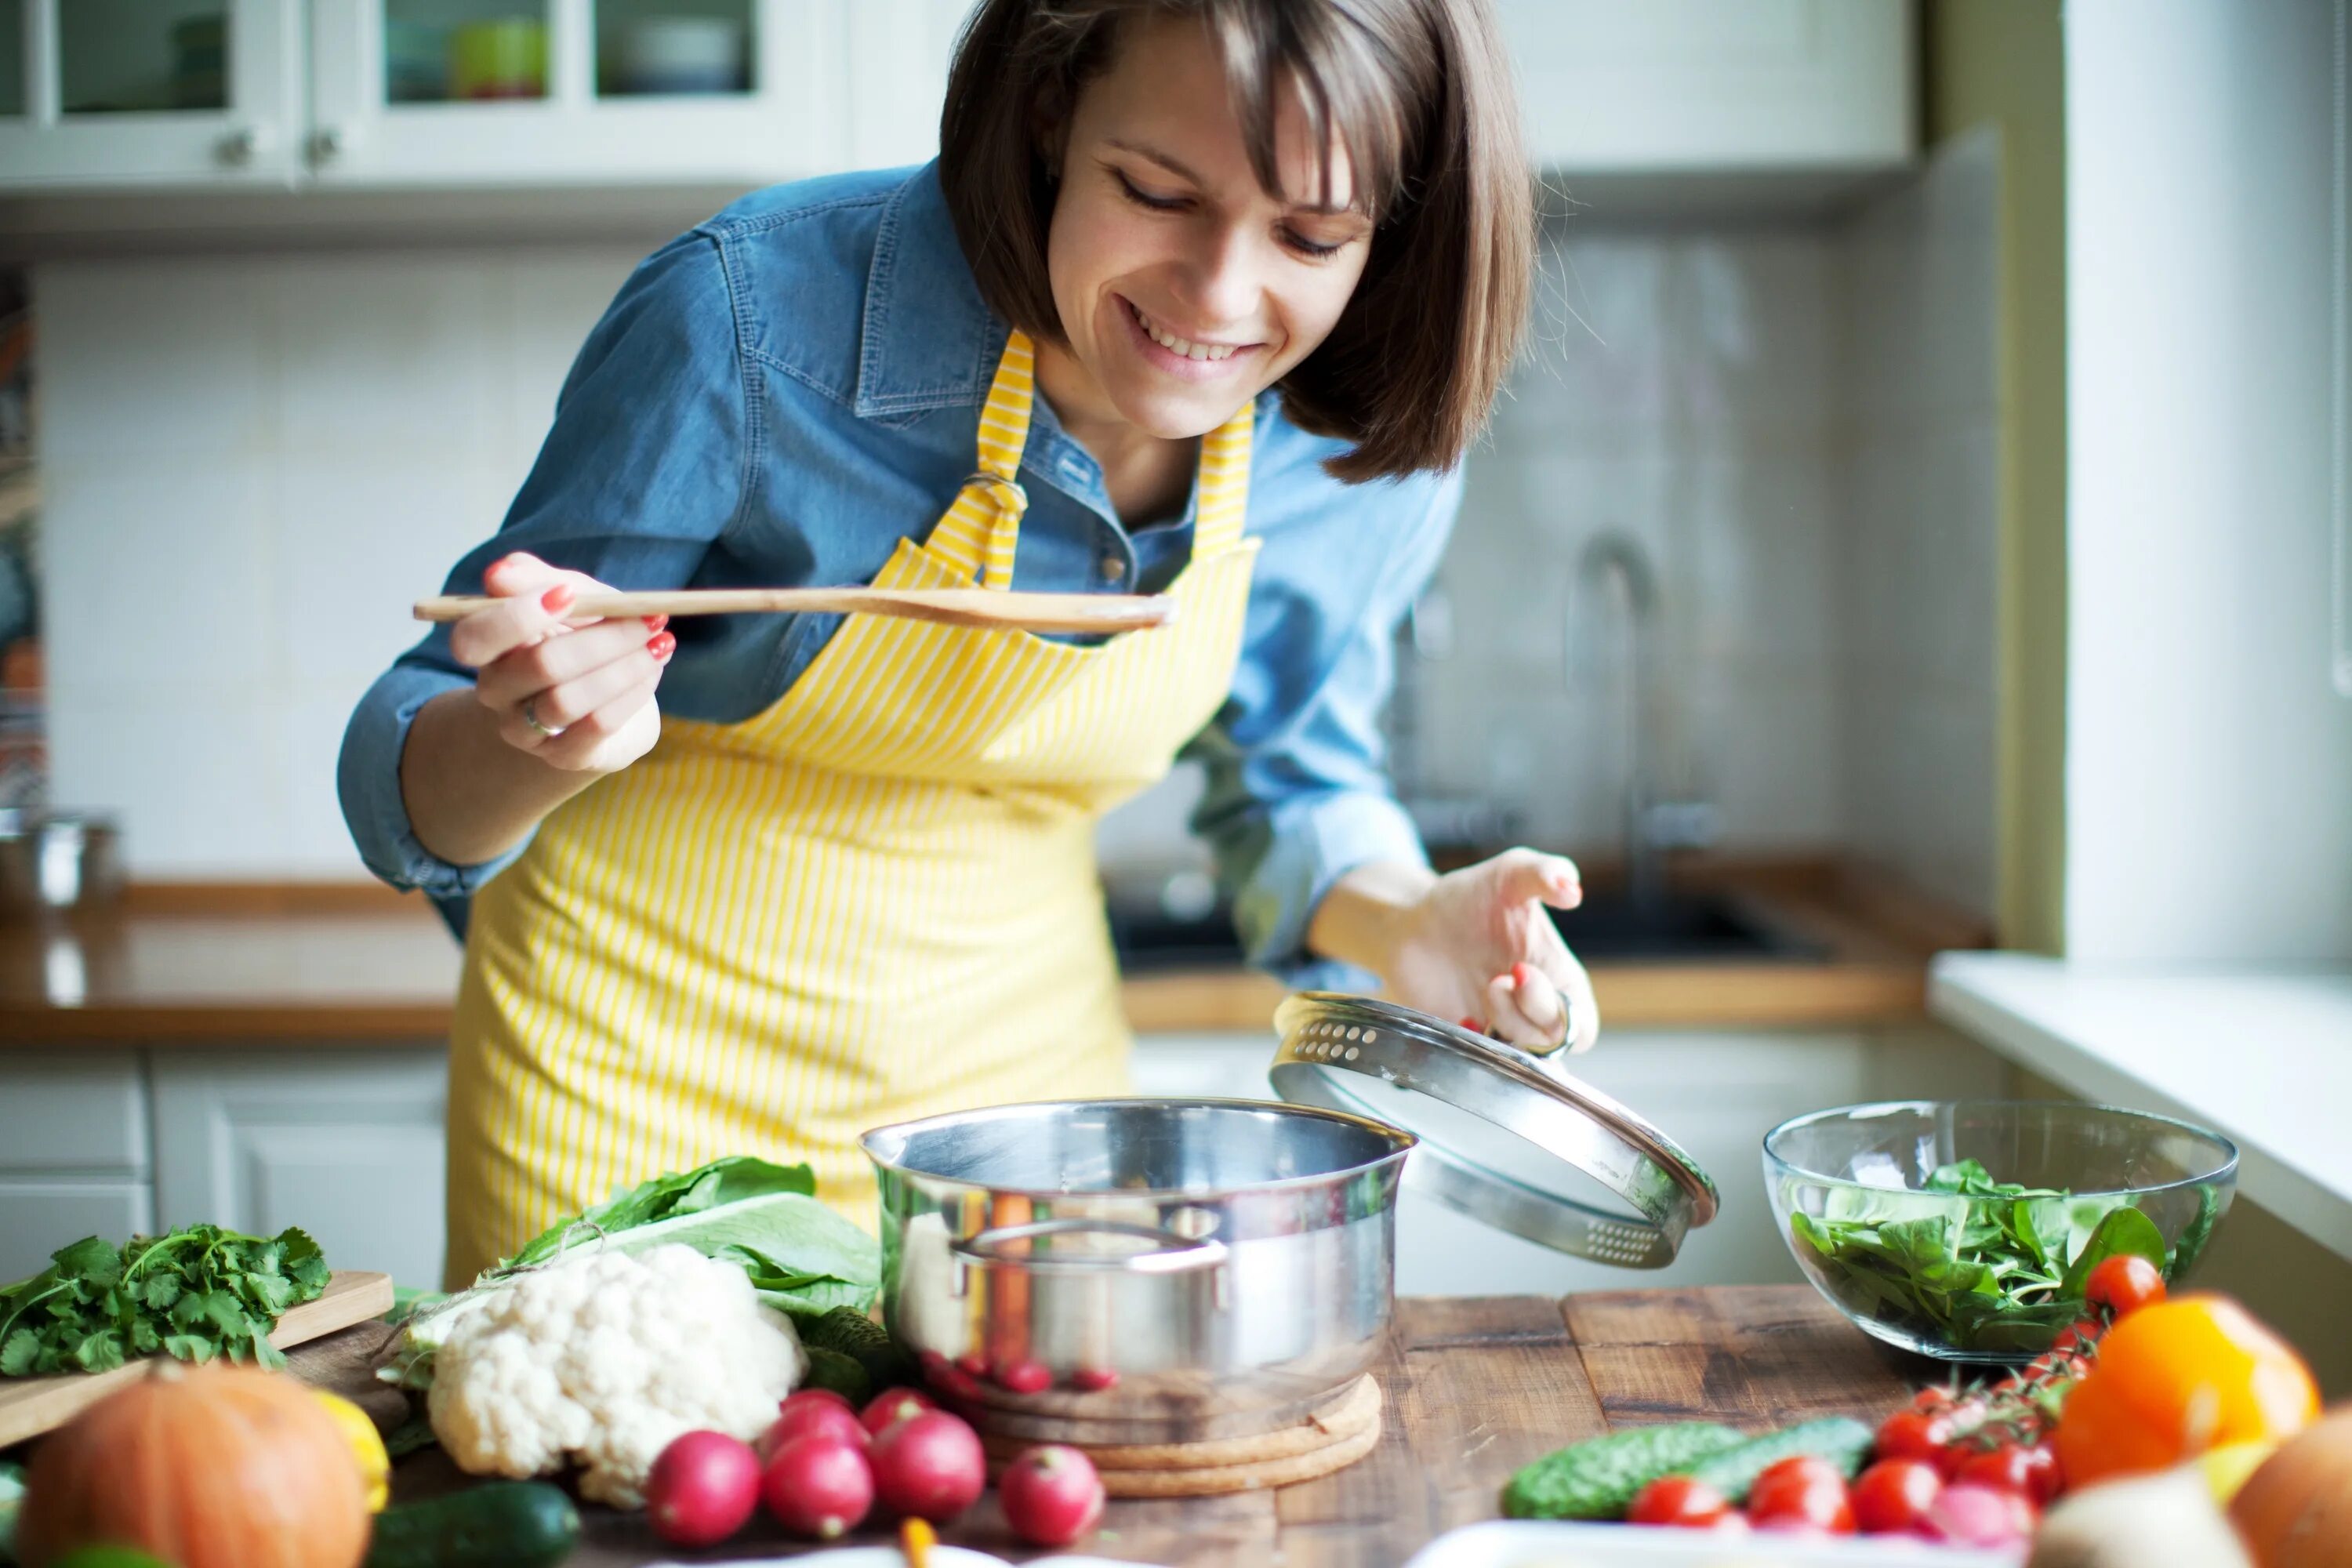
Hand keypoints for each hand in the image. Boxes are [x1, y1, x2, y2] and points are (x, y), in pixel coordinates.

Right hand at [448, 552, 671, 774]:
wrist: (612, 693)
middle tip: (649, 619)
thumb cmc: (583, 633)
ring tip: (659, 644)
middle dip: (602, 639)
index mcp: (487, 647)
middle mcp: (496, 691)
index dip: (517, 616)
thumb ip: (538, 578)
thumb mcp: (570, 593)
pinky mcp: (564, 755)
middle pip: (539, 666)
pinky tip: (651, 672)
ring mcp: (525, 729)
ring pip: (568, 700)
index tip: (569, 594)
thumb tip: (498, 575)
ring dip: (625, 667)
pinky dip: (632, 693)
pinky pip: (596, 726)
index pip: (473, 638)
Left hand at [1374, 849, 1599, 1054]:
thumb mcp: (1509, 874)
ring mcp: (1499, 1030)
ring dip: (1503, 1029)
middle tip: (1495, 981)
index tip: (1522, 970)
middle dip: (1528, 1016)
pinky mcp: (1465, 1043)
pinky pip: (1478, 1065)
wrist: (1413, 921)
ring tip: (1482, 989)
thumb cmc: (1470, 899)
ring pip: (1520, 1059)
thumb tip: (1573, 890)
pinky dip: (1472, 1045)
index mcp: (1557, 979)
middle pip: (1553, 1044)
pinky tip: (1460, 1017)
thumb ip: (1544, 872)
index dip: (1560, 1009)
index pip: (1581, 1024)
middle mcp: (1532, 1012)